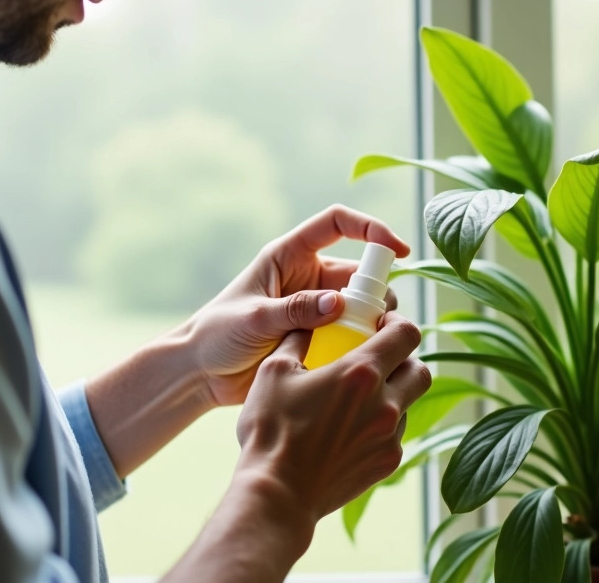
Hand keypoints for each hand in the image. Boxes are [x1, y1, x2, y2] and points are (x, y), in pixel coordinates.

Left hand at [185, 205, 410, 406]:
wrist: (201, 374)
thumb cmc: (217, 335)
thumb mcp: (253, 318)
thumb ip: (295, 310)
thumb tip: (338, 302)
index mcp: (289, 256)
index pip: (336, 224)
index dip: (370, 228)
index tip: (397, 250)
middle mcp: (307, 277)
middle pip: (358, 272)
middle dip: (376, 291)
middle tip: (378, 323)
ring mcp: (315, 307)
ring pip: (361, 305)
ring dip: (372, 321)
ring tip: (368, 345)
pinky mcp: (319, 336)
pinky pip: (352, 334)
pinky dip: (362, 343)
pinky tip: (362, 361)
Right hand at [233, 311, 431, 522]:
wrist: (278, 493)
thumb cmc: (272, 430)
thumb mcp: (274, 371)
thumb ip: (296, 339)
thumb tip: (306, 323)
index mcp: (360, 373)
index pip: (407, 334)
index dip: (398, 323)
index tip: (379, 324)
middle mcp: (384, 403)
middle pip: (420, 370)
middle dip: (405, 360)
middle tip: (378, 360)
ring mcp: (389, 436)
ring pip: (409, 403)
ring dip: (393, 393)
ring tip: (359, 397)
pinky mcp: (387, 462)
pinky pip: (396, 433)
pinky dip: (382, 424)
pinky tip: (352, 427)